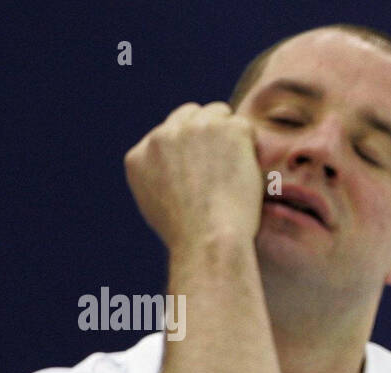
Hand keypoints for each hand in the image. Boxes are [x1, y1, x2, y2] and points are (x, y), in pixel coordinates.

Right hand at [124, 102, 264, 248]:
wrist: (210, 240)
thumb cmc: (192, 239)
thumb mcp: (158, 211)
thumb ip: (159, 182)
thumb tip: (174, 173)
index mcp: (139, 156)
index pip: (166, 135)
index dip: (189, 150)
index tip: (204, 169)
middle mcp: (161, 136)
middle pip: (189, 116)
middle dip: (208, 134)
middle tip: (227, 164)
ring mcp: (192, 129)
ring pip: (217, 114)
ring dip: (229, 136)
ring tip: (237, 172)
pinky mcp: (225, 129)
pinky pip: (243, 127)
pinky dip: (251, 148)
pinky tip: (248, 174)